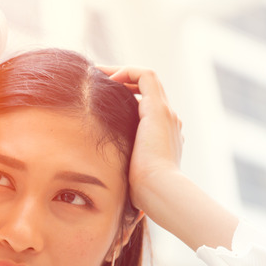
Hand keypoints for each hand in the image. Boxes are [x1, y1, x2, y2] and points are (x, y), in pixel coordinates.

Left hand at [98, 66, 183, 213]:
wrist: (160, 191)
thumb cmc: (143, 192)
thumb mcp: (129, 176)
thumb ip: (120, 170)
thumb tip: (102, 181)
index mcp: (162, 137)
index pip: (147, 109)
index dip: (126, 100)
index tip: (103, 101)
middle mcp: (168, 121)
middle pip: (147, 90)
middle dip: (122, 82)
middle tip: (97, 82)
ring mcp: (165, 113)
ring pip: (147, 79)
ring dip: (122, 73)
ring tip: (98, 75)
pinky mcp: (158, 109)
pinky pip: (145, 76)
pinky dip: (126, 72)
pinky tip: (107, 80)